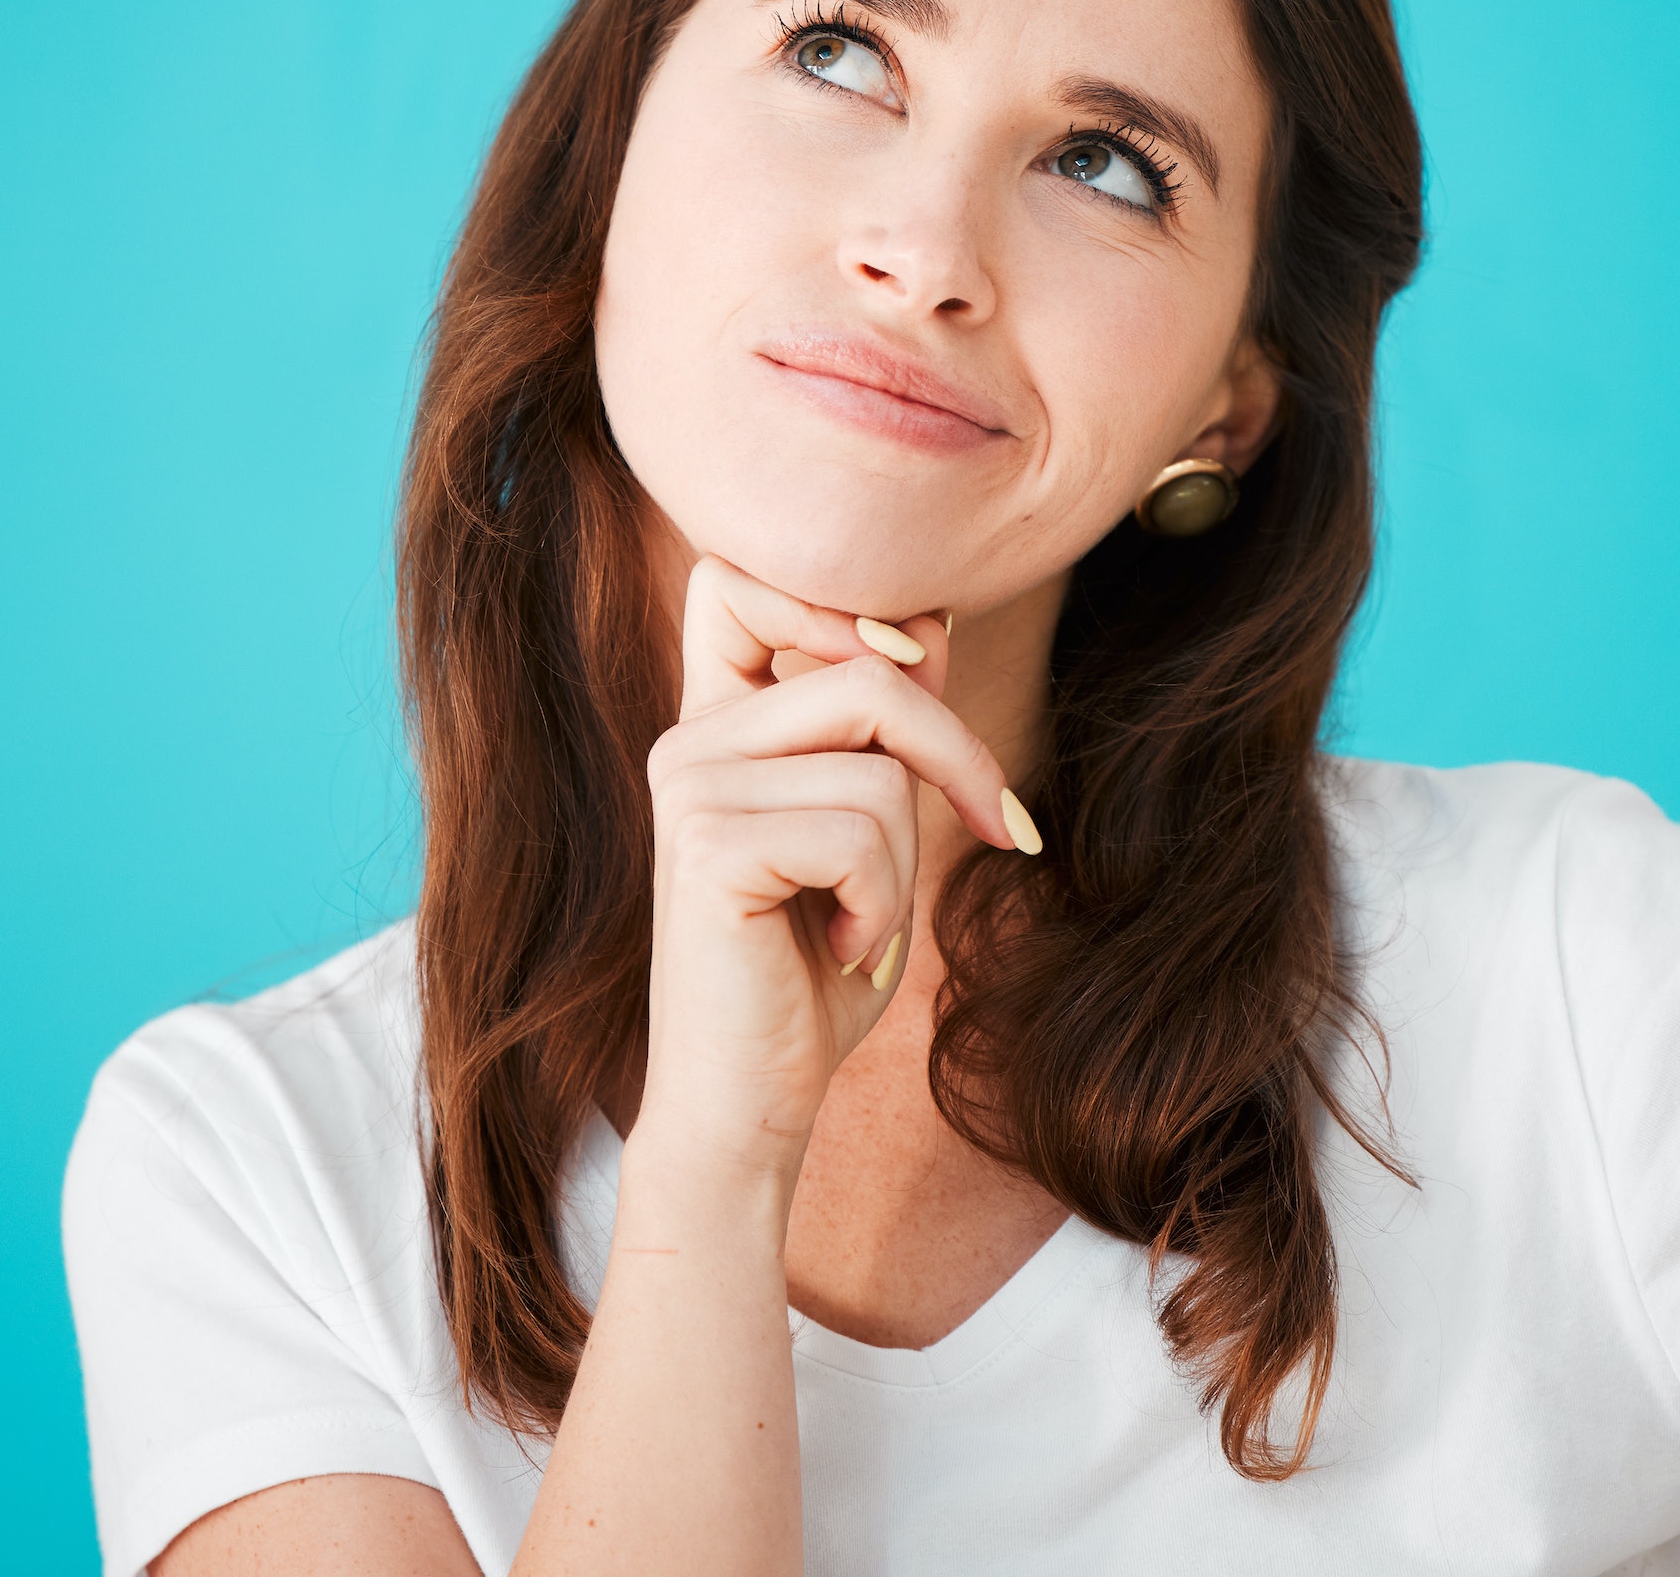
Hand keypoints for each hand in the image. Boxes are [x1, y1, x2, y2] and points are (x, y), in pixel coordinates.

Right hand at [634, 556, 1022, 1179]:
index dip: (836, 602)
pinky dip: (882, 899)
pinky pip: (859, 828)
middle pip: (865, 668)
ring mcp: (689, 788)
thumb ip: (884, 728)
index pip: (737, 580)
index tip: (913, 677)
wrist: (753, 1099)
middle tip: (990, 825)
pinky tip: (838, 946)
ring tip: (860, 918)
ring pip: (876, 761)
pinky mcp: (709, 846)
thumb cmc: (815, 963)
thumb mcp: (868, 826)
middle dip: (954, 751)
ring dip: (907, 856)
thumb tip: (929, 618)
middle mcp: (688, 742)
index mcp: (715, 725)